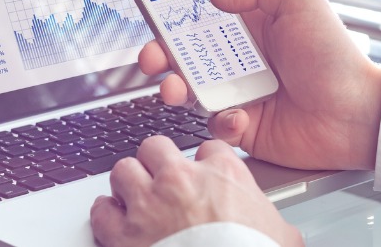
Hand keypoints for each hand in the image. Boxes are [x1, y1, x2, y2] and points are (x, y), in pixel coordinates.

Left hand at [90, 136, 301, 246]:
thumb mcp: (278, 233)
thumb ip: (269, 218)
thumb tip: (278, 230)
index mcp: (223, 174)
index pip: (208, 147)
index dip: (204, 163)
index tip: (203, 175)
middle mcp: (181, 180)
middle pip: (156, 147)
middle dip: (157, 162)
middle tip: (161, 178)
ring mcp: (149, 204)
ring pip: (123, 170)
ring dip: (128, 183)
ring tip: (134, 196)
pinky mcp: (124, 234)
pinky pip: (102, 210)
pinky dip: (105, 214)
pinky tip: (113, 219)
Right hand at [139, 0, 380, 169]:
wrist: (355, 116)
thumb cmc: (334, 57)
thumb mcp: (302, 3)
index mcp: (251, 26)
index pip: (203, 13)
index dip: (176, 11)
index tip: (154, 11)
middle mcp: (241, 58)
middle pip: (186, 52)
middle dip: (161, 53)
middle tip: (151, 58)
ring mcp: (240, 92)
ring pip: (191, 88)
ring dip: (175, 87)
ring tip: (174, 90)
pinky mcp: (244, 125)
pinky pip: (216, 123)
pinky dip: (221, 121)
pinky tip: (239, 117)